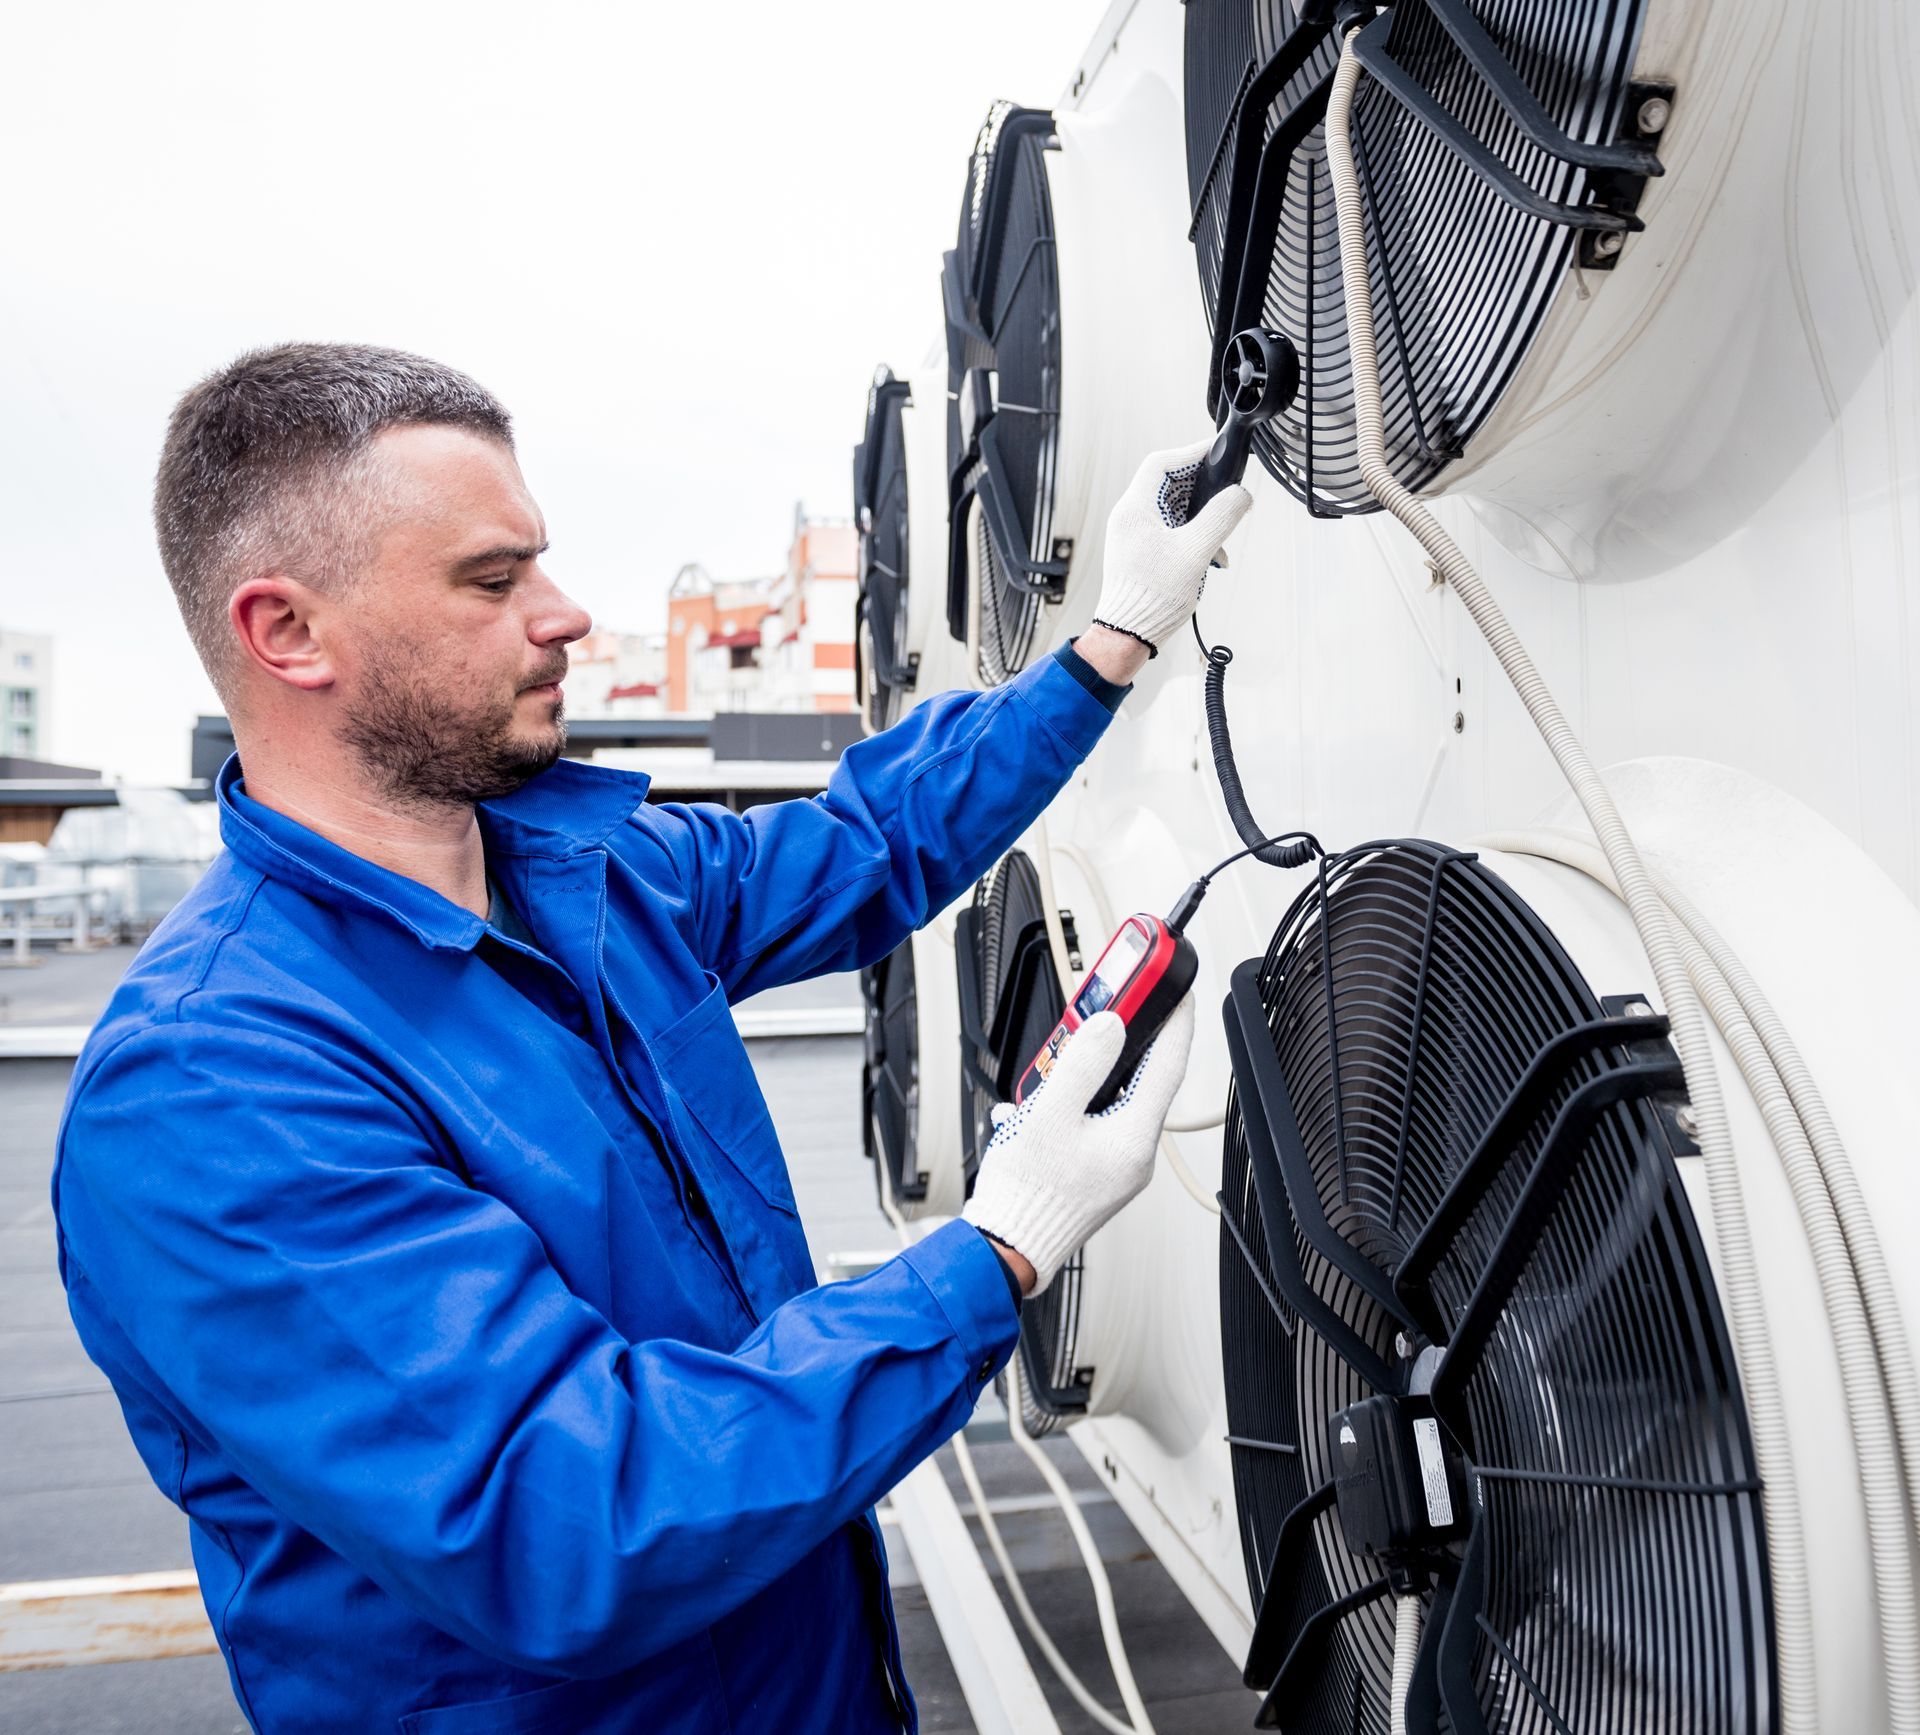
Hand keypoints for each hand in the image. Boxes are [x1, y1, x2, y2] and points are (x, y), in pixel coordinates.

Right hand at [962, 998, 1195, 1294]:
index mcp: (1133, 1139)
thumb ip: (1082, 1065)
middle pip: (1140, 1082)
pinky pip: (1093, 1124)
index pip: (1168, 1067)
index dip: (1175, 1024)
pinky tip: (1037, 1107)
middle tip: (1107, 1015)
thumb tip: (1110, 1027)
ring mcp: (1117, 1168)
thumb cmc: (1025, 1193)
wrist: (1005, 1247)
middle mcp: (1134, 1156)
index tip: (1178, 995)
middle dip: (1120, 1047)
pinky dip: (1071, 1107)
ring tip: (1054, 1068)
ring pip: (1113, 1103)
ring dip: (1086, 1078)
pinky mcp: (1097, 1174)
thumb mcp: (1049, 1115)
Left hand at [1091, 439, 1252, 654]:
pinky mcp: (1142, 551)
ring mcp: (1134, 535)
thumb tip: (1240, 494)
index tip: (1216, 452)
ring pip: (1173, 508)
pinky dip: (1192, 535)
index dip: (1191, 453)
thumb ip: (1220, 518)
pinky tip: (1210, 555)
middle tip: (1226, 491)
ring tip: (1221, 534)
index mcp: (1135, 509)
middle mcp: (1130, 517)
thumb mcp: (1195, 552)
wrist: (1128, 635)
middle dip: (1201, 487)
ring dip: (1201, 516)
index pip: (1162, 463)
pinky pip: (1171, 530)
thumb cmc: (1152, 598)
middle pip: (1169, 484)